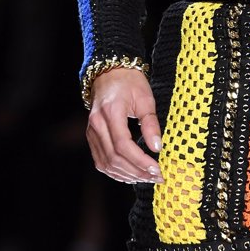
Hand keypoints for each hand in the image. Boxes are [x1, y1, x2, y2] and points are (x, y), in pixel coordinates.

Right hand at [86, 67, 163, 183]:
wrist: (110, 72)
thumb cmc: (130, 82)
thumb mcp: (145, 98)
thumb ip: (151, 124)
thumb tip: (157, 148)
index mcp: (111, 112)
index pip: (123, 145)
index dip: (140, 161)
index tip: (157, 168)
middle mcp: (97, 124)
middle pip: (114, 157)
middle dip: (136, 171)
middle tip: (156, 177)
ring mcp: (91, 131)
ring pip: (106, 163)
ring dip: (126, 174)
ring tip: (146, 178)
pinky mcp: (91, 136)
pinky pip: (100, 160)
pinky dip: (115, 171)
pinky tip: (130, 175)